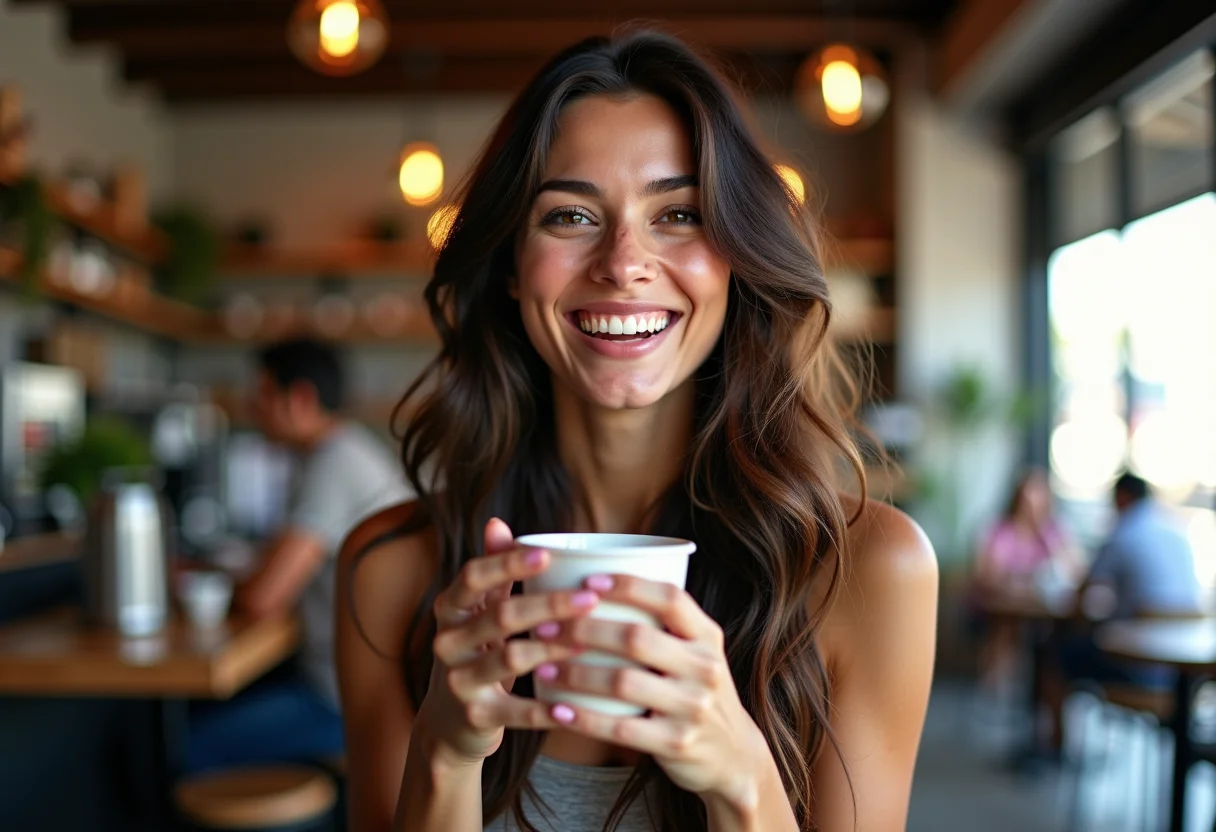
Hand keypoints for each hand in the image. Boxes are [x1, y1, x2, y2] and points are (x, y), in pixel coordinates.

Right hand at [417, 518, 602, 766]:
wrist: (449, 724)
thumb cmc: (477, 654)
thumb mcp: (478, 614)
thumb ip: (492, 572)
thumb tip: (498, 522)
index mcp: (450, 609)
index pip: (473, 576)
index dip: (508, 563)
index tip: (548, 555)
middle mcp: (447, 642)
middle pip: (501, 615)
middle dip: (550, 605)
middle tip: (591, 598)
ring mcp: (459, 681)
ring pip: (511, 658)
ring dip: (554, 647)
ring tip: (589, 641)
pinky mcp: (475, 717)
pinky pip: (518, 711)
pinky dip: (548, 709)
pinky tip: (575, 704)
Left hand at [534, 575, 772, 803]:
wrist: (733, 755)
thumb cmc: (695, 691)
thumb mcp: (695, 654)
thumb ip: (662, 626)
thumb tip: (593, 587)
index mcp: (707, 636)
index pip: (670, 599)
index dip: (628, 586)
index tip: (587, 581)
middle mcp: (705, 668)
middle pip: (636, 638)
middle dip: (584, 629)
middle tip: (545, 628)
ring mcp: (693, 707)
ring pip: (623, 682)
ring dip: (575, 673)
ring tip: (543, 668)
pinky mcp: (677, 743)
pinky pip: (621, 729)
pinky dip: (584, 719)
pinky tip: (558, 710)